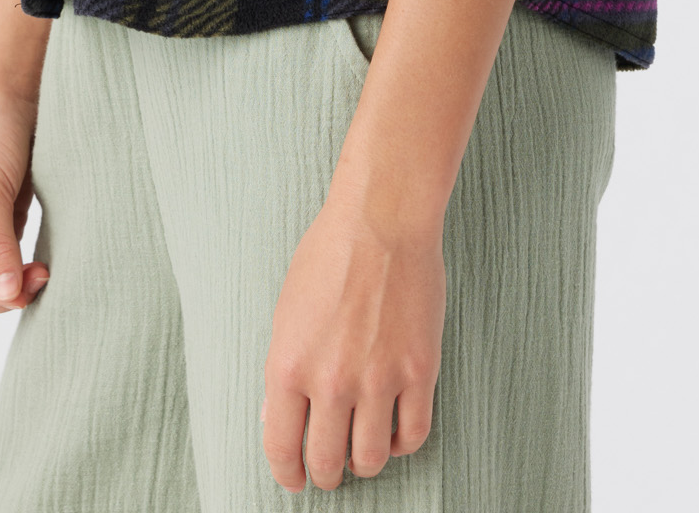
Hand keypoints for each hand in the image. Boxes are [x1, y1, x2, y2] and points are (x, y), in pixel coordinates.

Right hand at [0, 67, 49, 318]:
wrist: (11, 86)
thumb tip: (7, 296)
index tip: (20, 286)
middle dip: (3, 292)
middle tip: (41, 277)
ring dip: (18, 280)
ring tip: (46, 269)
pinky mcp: (3, 213)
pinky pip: (11, 255)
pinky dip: (25, 263)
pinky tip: (45, 259)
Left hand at [262, 183, 442, 491]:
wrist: (382, 219)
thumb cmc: (330, 254)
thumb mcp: (286, 311)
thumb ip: (283, 369)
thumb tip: (279, 418)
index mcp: (288, 365)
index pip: (282, 449)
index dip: (288, 474)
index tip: (294, 479)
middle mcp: (331, 382)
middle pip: (328, 463)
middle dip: (326, 474)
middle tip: (331, 468)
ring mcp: (378, 380)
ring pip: (372, 459)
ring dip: (364, 462)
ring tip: (363, 449)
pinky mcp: (419, 372)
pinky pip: (413, 435)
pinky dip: (403, 443)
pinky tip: (395, 429)